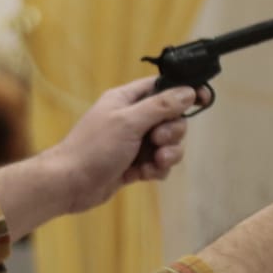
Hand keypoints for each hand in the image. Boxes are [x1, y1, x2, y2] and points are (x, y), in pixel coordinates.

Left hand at [43, 78, 199, 213]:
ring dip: (168, 154)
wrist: (69, 185)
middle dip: (172, 132)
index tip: (203, 98)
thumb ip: (160, 106)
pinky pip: (159, 164)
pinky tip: (145, 174)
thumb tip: (188, 91)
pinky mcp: (133, 165)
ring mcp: (133, 143)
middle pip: (171, 118)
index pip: (162, 87)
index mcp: (126, 100)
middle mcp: (131, 119)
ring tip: (155, 162)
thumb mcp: (128, 122)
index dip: (184, 92)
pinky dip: (157, 169)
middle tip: (157, 140)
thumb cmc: (93, 148)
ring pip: (168, 144)